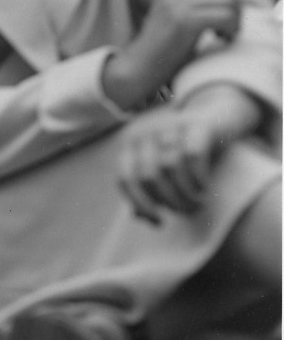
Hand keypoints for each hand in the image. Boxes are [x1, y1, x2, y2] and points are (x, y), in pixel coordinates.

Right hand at [102, 0, 250, 108]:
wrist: (138, 68)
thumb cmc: (165, 48)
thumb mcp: (180, 17)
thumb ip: (200, 0)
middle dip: (236, 10)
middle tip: (227, 31)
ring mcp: (177, 1)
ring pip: (230, 3)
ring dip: (234, 23)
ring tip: (221, 37)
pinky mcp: (183, 18)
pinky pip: (226, 16)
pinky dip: (230, 29)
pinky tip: (220, 39)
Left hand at [117, 85, 259, 224]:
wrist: (213, 117)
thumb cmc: (181, 150)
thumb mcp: (161, 167)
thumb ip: (147, 189)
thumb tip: (140, 217)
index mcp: (129, 144)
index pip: (125, 178)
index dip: (140, 204)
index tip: (158, 222)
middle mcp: (144, 132)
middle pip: (149, 176)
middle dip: (169, 201)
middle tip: (187, 212)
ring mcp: (168, 124)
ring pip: (170, 167)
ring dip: (185, 193)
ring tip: (197, 204)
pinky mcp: (195, 124)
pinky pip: (192, 155)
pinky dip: (198, 178)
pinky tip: (205, 188)